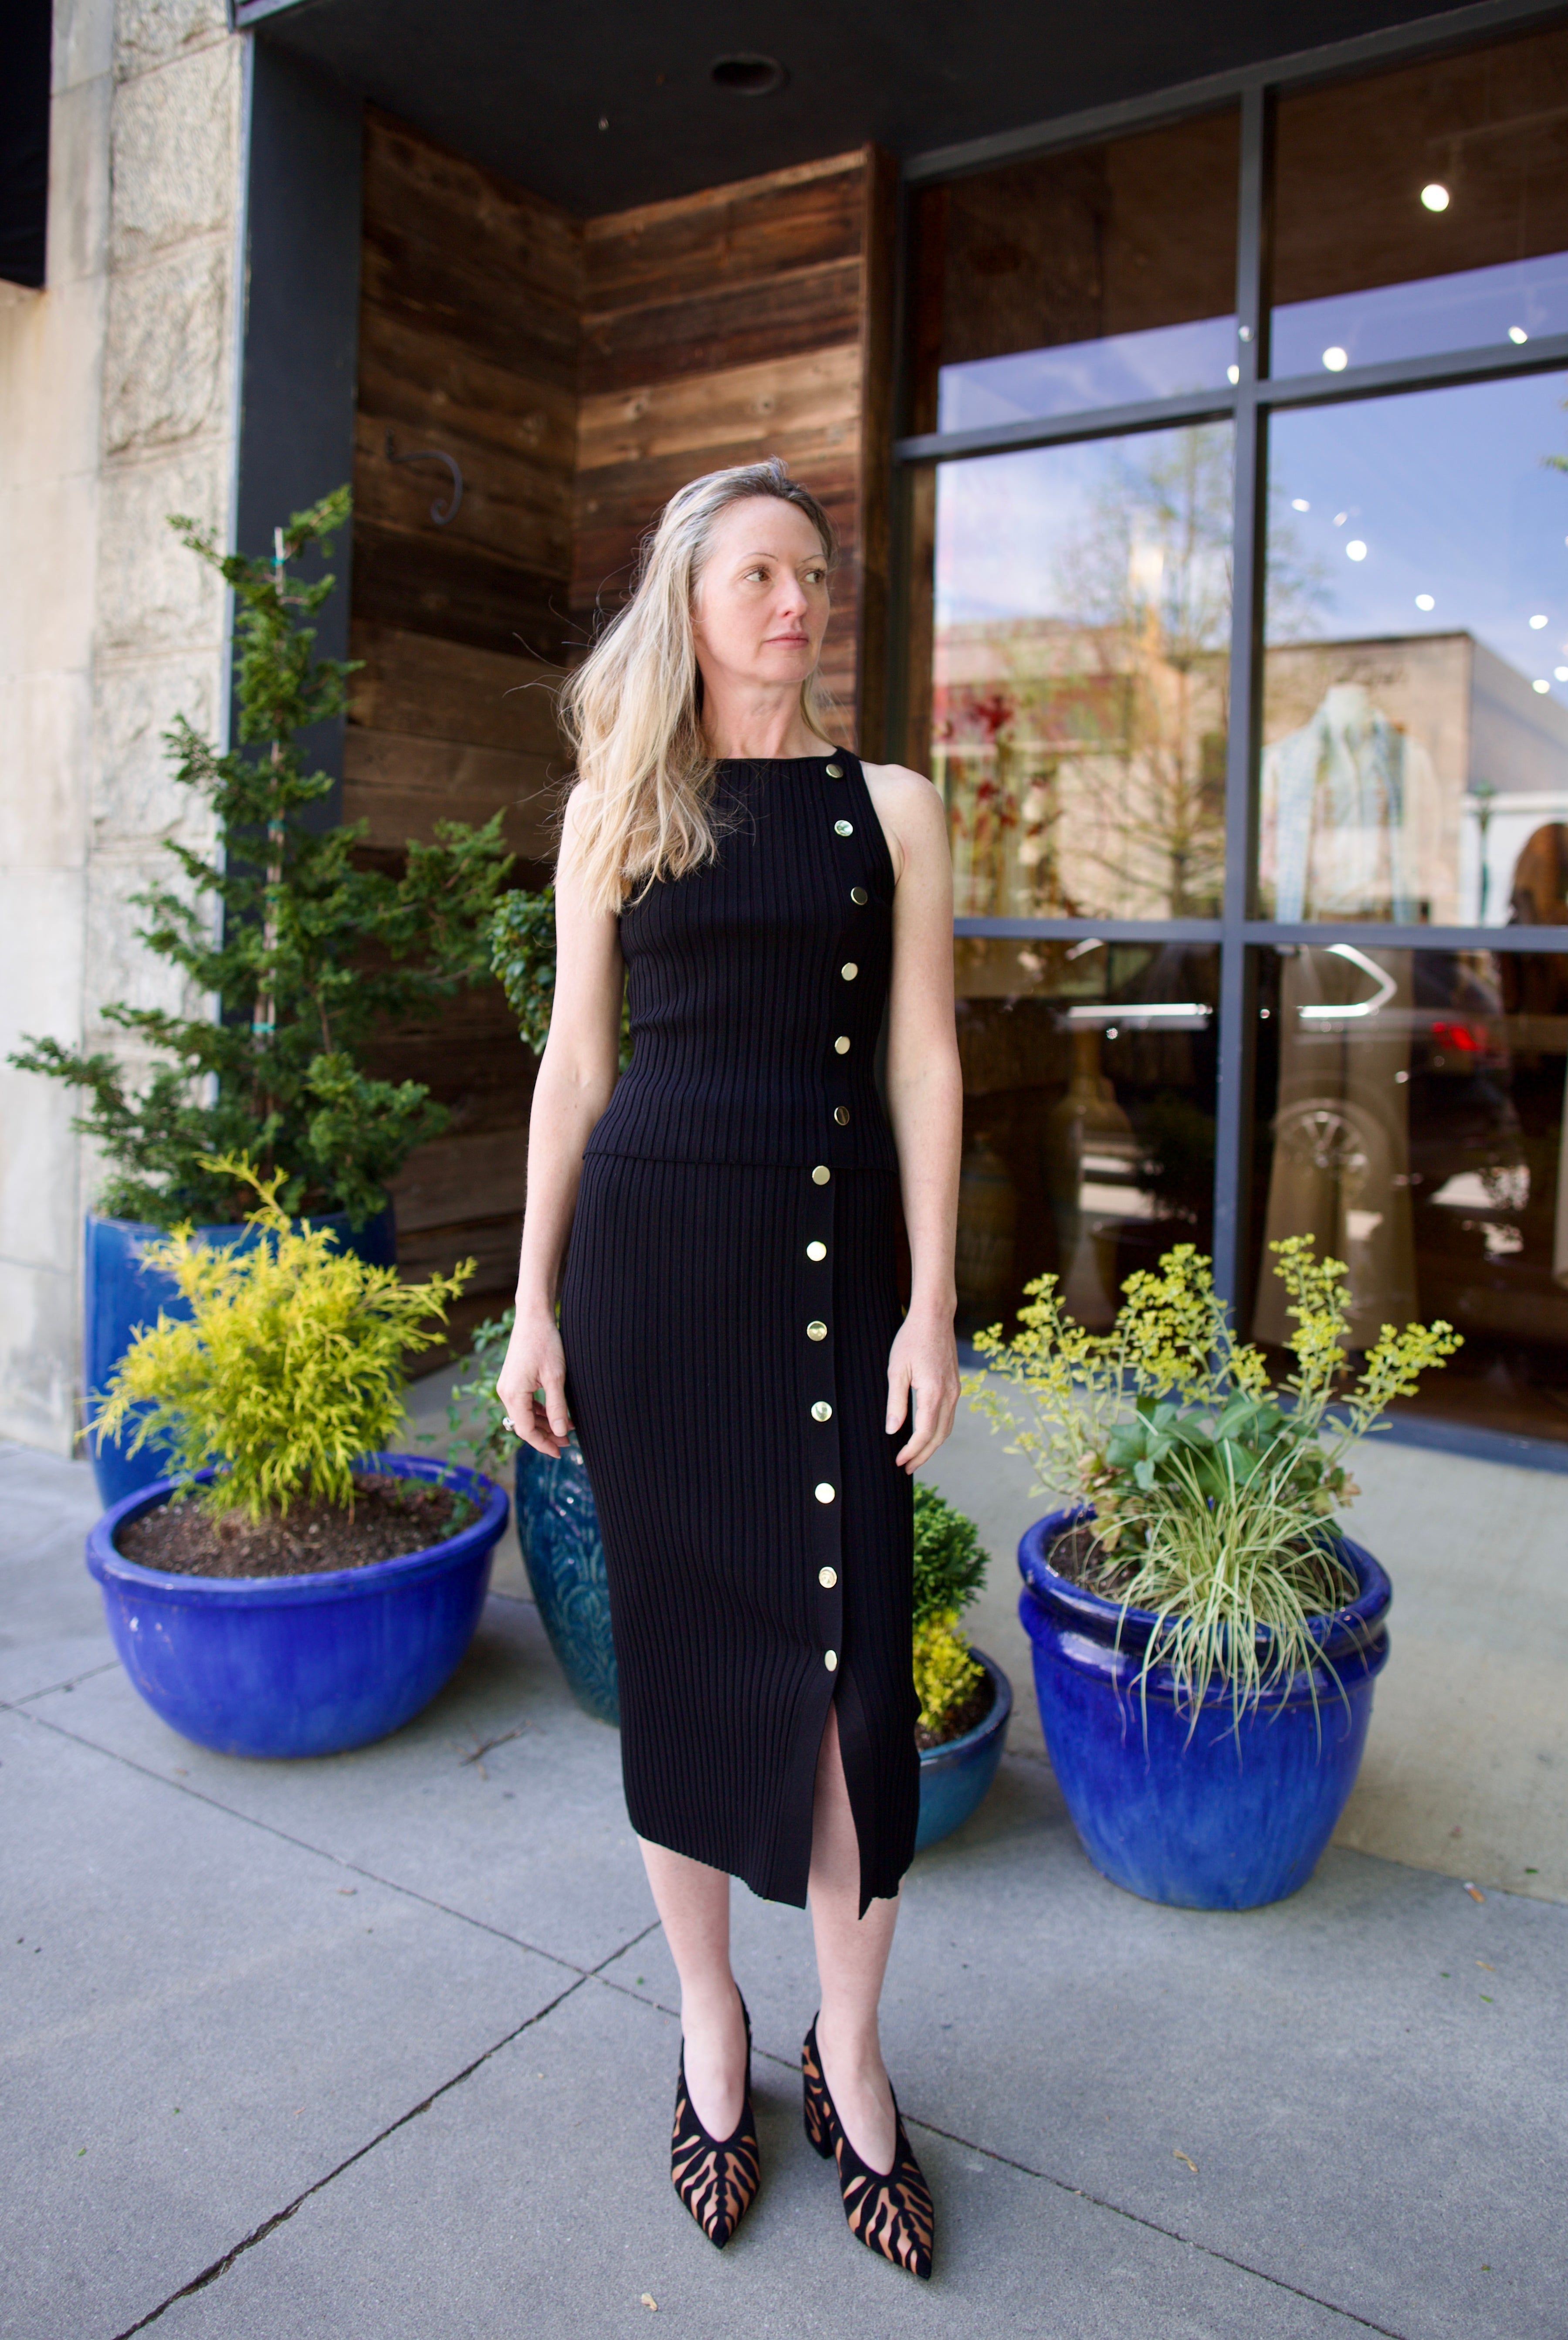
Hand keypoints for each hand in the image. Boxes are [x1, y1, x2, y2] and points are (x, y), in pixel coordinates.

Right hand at [497, 1309, 571, 1459]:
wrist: (533, 1318)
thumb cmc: (545, 1343)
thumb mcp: (555, 1377)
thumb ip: (557, 1406)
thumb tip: (560, 1433)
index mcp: (513, 1394)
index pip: (526, 1430)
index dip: (543, 1444)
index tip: (560, 1452)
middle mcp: (506, 1392)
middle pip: (524, 1425)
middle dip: (546, 1435)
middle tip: (567, 1442)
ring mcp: (508, 1386)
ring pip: (525, 1415)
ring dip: (544, 1423)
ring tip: (566, 1429)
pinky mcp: (513, 1380)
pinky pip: (524, 1403)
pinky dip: (539, 1411)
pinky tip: (556, 1414)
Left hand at [886, 1308, 959, 1471]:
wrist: (935, 1317)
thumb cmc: (912, 1340)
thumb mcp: (896, 1370)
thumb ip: (895, 1402)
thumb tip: (892, 1430)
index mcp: (934, 1392)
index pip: (925, 1433)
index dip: (912, 1451)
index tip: (899, 1461)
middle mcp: (949, 1395)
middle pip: (939, 1436)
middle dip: (923, 1455)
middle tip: (906, 1468)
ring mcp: (955, 1391)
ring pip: (947, 1428)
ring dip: (932, 1446)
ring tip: (915, 1457)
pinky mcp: (955, 1385)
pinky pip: (949, 1416)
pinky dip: (938, 1432)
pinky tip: (926, 1434)